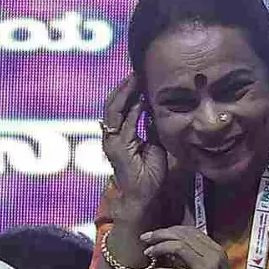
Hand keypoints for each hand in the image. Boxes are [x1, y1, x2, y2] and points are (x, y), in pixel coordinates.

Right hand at [101, 75, 167, 220]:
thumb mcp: (155, 144)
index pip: (119, 106)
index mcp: (119, 134)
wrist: (143, 196)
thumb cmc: (149, 173)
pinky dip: (133, 110)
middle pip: (113, 104)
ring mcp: (112, 141)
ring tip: (135, 79)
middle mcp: (111, 135)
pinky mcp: (119, 148)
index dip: (127, 90)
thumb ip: (152, 128)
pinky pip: (125, 125)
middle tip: (135, 72)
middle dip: (124, 87)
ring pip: (114, 110)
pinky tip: (141, 100)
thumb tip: (157, 110)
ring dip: (125, 93)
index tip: (139, 76)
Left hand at [141, 226, 248, 268]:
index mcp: (216, 251)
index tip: (156, 234)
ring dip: (158, 248)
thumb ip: (197, 257)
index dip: (170, 230)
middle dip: (160, 235)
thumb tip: (172, 247)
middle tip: (146, 239)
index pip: (190, 231)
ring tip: (148, 253)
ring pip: (177, 248)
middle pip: (181, 236)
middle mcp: (212, 257)